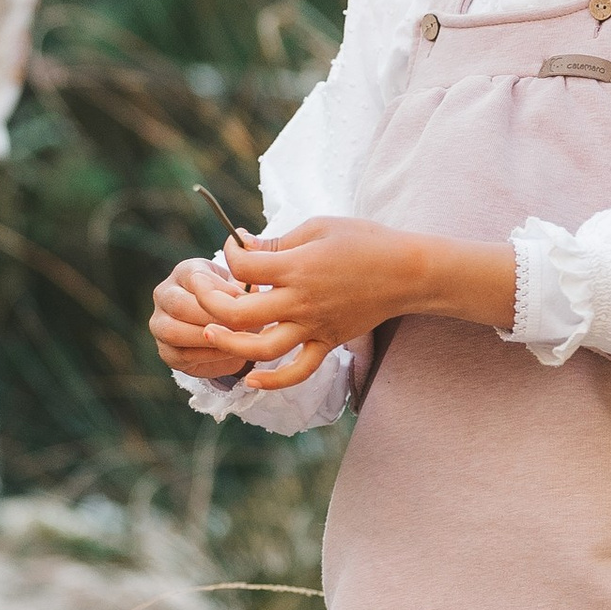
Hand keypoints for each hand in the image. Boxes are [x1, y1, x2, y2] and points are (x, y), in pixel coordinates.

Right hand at [150, 251, 264, 380]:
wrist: (226, 330)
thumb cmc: (234, 301)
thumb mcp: (240, 288)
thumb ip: (243, 288)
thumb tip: (250, 295)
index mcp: (184, 272)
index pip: (196, 278)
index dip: (222, 292)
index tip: (245, 302)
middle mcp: (164, 294)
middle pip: (180, 305)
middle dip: (213, 318)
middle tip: (241, 326)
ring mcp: (159, 323)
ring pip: (173, 331)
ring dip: (208, 338)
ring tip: (235, 340)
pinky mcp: (165, 351)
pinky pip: (181, 355)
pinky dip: (207, 355)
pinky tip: (228, 352)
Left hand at [220, 216, 517, 388]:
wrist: (407, 271)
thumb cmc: (364, 241)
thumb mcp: (318, 227)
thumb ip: (278, 241)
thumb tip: (244, 246)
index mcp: (295, 267)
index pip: (242, 267)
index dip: (230, 254)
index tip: (234, 247)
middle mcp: (300, 301)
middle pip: (239, 313)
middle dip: (211, 302)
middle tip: (203, 291)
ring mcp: (313, 326)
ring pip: (261, 348)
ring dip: (230, 344)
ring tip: (210, 334)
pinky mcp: (327, 342)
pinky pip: (298, 371)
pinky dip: (274, 381)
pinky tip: (252, 380)